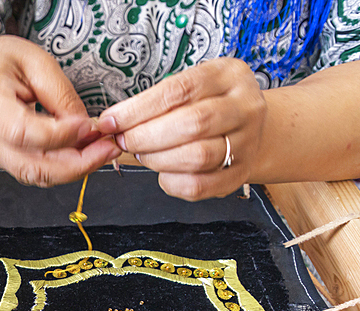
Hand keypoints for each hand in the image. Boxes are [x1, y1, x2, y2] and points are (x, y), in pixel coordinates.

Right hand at [0, 36, 120, 186]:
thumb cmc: (3, 62)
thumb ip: (61, 96)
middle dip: (75, 164)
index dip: (59, 135)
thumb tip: (85, 129)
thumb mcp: (38, 62)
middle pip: (30, 165)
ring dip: (73, 169)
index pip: (22, 131)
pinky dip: (63, 167)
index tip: (89, 126)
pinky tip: (84, 153)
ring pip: (35, 175)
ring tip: (101, 150)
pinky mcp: (3, 160)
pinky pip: (35, 171)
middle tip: (108, 149)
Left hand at [98, 58, 266, 200]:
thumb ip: (155, 101)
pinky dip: (171, 182)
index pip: (179, 90)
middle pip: (192, 124)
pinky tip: (163, 172)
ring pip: (197, 157)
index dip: (138, 109)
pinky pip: (200, 186)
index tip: (111, 121)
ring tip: (144, 153)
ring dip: (157, 159)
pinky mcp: (240, 173)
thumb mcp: (189, 87)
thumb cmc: (206, 104)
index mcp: (228, 75)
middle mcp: (245, 107)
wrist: (245, 128)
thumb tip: (112, 121)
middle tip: (125, 141)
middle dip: (146, 136)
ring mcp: (247, 142)